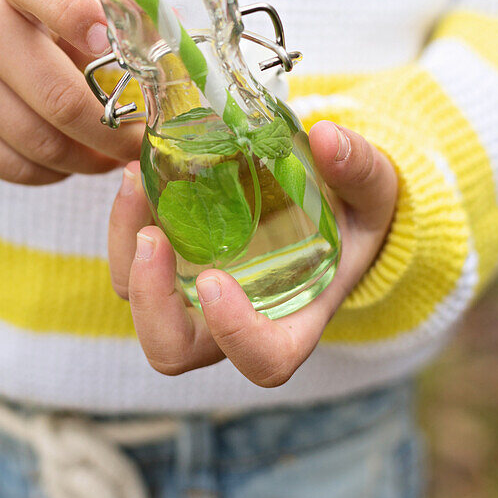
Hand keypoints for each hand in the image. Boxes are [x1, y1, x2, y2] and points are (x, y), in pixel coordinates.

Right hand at [0, 0, 141, 183]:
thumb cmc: (39, 25)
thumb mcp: (71, 3)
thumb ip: (116, 25)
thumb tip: (176, 65)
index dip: (76, 15)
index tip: (106, 44)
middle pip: (57, 97)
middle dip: (111, 131)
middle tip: (141, 143)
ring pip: (40, 142)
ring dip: (88, 159)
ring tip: (111, 155)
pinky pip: (16, 168)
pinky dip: (56, 172)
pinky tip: (73, 160)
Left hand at [108, 122, 397, 385]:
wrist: (327, 202)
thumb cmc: (354, 213)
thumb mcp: (373, 190)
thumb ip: (359, 167)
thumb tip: (328, 137)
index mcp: (293, 321)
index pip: (263, 360)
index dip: (235, 335)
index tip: (216, 281)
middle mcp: (234, 322)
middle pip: (174, 349)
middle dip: (152, 301)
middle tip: (153, 237)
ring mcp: (196, 297)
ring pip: (140, 303)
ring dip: (125, 251)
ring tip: (135, 182)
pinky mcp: (173, 263)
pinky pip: (133, 261)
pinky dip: (124, 224)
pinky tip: (135, 175)